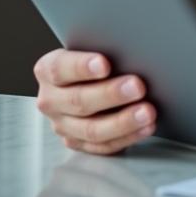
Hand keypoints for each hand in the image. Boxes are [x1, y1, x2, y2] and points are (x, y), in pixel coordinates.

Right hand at [34, 48, 155, 154]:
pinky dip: (127, 137)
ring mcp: (63, 125)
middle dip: (110, 94)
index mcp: (48, 71)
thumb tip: (132, 51)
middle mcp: (51, 100)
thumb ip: (103, 51)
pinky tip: (145, 127)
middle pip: (78, 101)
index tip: (104, 64)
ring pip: (91, 129)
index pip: (59, 69)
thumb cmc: (93, 63)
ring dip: (122, 121)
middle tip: (137, 86)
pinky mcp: (78, 143)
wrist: (86, 83)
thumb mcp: (91, 51)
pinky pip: (103, 145)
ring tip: (147, 112)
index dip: (81, 67)